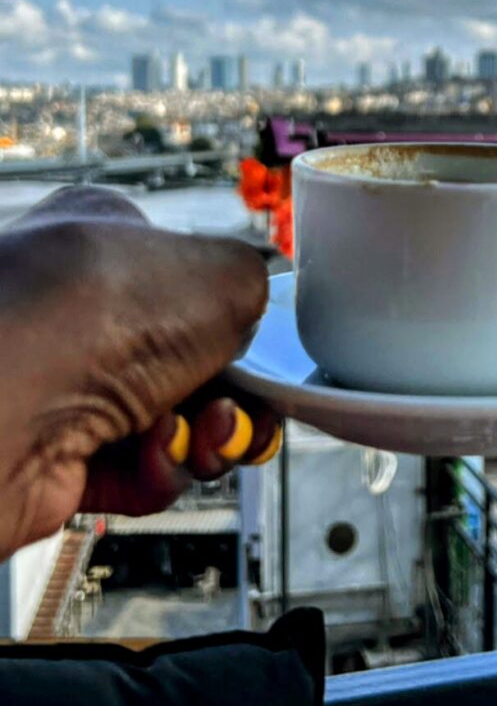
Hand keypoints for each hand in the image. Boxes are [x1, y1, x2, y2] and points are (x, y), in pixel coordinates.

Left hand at [0, 185, 277, 560]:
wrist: (1, 401)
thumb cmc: (100, 312)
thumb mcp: (228, 269)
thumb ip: (256, 287)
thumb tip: (252, 322)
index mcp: (105, 234)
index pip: (189, 276)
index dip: (233, 320)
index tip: (261, 353)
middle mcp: (74, 304)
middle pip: (190, 358)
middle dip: (229, 393)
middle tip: (237, 409)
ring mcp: (56, 380)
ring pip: (169, 418)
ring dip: (201, 436)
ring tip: (200, 436)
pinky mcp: (47, 453)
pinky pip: (132, 470)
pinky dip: (156, 471)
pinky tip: (153, 458)